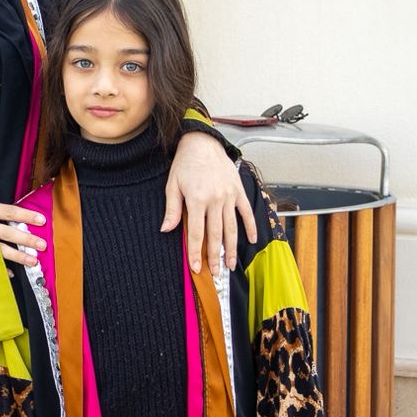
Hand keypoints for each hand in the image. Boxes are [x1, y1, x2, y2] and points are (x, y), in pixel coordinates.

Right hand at [0, 182, 47, 266]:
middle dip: (27, 239)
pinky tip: (11, 275)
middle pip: (9, 232)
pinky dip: (0, 270)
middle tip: (43, 245)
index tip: (42, 220)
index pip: (9, 211)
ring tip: (34, 262)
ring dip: (19, 257)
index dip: (26, 215)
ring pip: (2, 250)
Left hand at [161, 133, 256, 274]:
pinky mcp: (238, 191)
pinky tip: (250, 240)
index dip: (195, 252)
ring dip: (231, 248)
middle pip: (215, 234)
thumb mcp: (173, 185)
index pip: (195, 233)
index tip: (196, 267)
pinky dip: (250, 227)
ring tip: (230, 265)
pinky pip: (245, 212)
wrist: (203, 143)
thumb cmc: (186, 163)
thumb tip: (166, 229)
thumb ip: (172, 209)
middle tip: (214, 273)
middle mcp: (215, 200)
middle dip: (214, 256)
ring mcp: (228, 196)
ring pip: (231, 227)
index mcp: (197, 199)